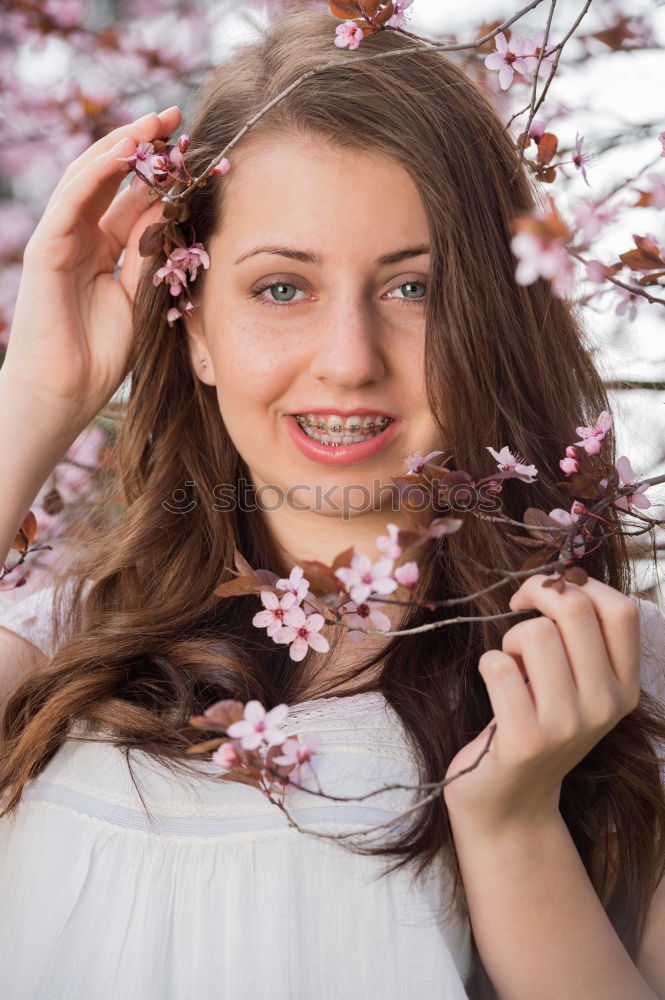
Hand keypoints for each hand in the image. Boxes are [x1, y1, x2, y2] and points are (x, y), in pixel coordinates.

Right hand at [3, 106, 181, 433]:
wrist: (65, 392)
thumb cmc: (103, 357)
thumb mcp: (143, 296)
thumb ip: (154, 254)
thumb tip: (177, 211)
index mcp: (105, 249)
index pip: (133, 198)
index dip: (161, 172)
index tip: (194, 148)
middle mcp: (82, 236)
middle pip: (112, 177)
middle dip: (142, 145)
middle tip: (177, 117)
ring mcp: (62, 238)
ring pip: (90, 178)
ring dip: (122, 146)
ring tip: (154, 123)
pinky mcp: (46, 247)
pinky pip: (72, 200)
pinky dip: (96, 173)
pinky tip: (124, 152)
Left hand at [442, 573, 640, 831]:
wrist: (510, 801)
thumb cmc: (536, 722)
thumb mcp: (576, 683)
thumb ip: (579, 636)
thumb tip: (559, 576)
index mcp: (625, 685)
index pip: (621, 609)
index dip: (578, 584)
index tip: (548, 592)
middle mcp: (606, 705)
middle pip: (574, 609)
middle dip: (535, 597)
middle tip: (516, 612)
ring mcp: (568, 724)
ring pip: (534, 633)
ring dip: (509, 640)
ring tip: (511, 668)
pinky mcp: (526, 739)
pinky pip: (498, 666)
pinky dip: (488, 665)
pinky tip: (496, 690)